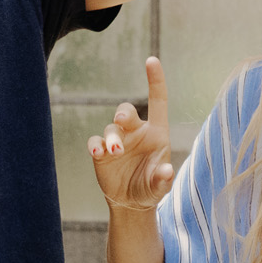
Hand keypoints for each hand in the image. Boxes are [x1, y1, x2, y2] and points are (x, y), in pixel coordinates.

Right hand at [89, 57, 175, 210]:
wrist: (131, 202)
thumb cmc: (151, 187)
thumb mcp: (161, 185)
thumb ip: (163, 178)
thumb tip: (167, 171)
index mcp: (156, 133)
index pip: (157, 101)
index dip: (155, 80)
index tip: (151, 60)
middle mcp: (135, 132)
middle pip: (126, 111)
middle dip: (123, 114)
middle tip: (122, 121)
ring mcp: (117, 140)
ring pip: (110, 128)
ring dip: (111, 138)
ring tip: (114, 152)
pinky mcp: (101, 152)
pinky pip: (94, 142)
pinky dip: (94, 145)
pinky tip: (97, 153)